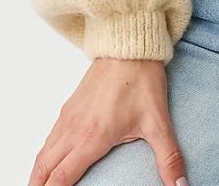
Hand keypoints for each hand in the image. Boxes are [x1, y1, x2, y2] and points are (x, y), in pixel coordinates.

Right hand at [28, 57, 187, 185]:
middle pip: (44, 170)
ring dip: (38, 175)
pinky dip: (43, 157)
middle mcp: (74, 130)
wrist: (129, 46)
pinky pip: (49, 139)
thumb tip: (180, 185)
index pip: (60, 179)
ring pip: (43, 154)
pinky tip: (49, 163)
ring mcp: (68, 117)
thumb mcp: (158, 122)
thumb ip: (169, 158)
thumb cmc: (142, 80)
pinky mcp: (69, 107)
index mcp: (92, 138)